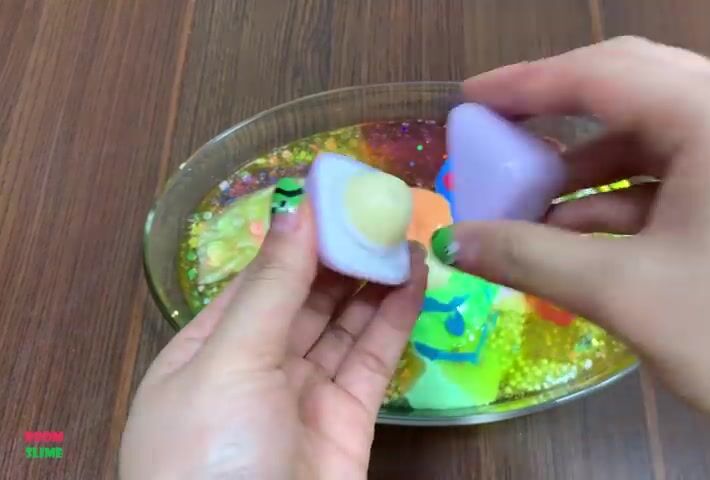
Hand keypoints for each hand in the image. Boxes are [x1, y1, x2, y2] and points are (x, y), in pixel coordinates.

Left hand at [120, 203, 426, 478]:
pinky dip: (393, 318)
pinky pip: (371, 358)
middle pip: (304, 296)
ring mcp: (304, 393)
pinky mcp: (349, 419)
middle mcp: (255, 366)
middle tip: (382, 208)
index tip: (337, 192)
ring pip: (343, 324)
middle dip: (341, 254)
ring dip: (373, 280)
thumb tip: (295, 209)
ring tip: (406, 233)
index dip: (297, 235)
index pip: (259, 277)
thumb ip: (270, 286)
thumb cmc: (211, 454)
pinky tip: (413, 279)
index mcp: (207, 349)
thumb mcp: (229, 361)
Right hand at [436, 37, 709, 476]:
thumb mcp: (626, 292)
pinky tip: (587, 233)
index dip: (524, 86)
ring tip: (533, 207)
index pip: (601, 75)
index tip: (468, 101)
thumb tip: (454, 241)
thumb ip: (529, 254)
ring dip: (593, 166)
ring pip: (661, 133)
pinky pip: (690, 168)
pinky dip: (634, 193)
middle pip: (633, 87)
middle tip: (498, 136)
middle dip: (558, 116)